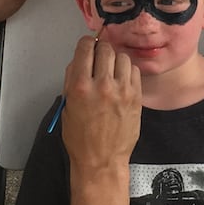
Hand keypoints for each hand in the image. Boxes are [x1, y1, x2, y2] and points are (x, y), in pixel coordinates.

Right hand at [60, 34, 139, 172]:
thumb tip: (79, 61)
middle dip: (100, 49)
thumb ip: (71, 81)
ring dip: (115, 60)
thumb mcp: (67, 107)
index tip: (86, 47)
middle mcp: (102, 85)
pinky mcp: (136, 97)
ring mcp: (122, 91)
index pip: (85, 48)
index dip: (85, 44)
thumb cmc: (80, 138)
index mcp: (80, 86)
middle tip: (99, 57)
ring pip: (122, 57)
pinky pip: (134, 71)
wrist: (101, 160)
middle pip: (105, 48)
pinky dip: (127, 71)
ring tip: (111, 70)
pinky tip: (122, 80)